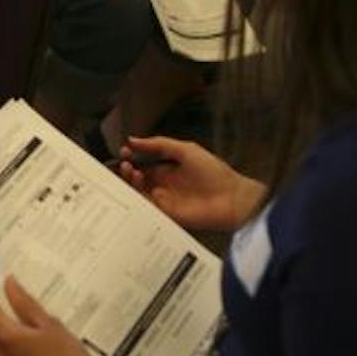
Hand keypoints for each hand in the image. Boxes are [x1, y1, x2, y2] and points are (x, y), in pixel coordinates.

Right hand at [118, 135, 260, 232]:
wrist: (231, 199)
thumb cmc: (214, 173)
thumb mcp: (186, 150)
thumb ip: (159, 144)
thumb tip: (133, 139)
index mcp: (169, 171)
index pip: (143, 165)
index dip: (132, 158)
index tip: (125, 151)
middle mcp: (164, 186)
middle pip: (138, 180)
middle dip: (127, 171)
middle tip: (125, 163)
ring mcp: (165, 201)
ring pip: (139, 193)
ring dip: (131, 183)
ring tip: (131, 172)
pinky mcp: (166, 216)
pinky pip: (146, 208)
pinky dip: (138, 199)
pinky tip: (139, 187)